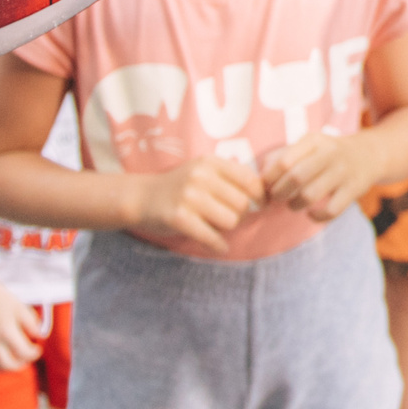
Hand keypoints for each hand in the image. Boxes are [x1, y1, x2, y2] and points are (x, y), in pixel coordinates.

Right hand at [0, 279, 42, 371]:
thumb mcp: (20, 308)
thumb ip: (32, 323)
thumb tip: (40, 336)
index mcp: (6, 332)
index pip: (24, 353)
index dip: (34, 354)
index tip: (37, 350)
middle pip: (8, 365)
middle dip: (20, 364)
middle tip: (25, 360)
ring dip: (4, 368)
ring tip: (11, 361)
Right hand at [127, 156, 264, 253]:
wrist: (142, 198)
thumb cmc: (180, 187)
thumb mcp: (203, 171)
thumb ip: (230, 178)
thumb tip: (266, 196)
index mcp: (210, 163)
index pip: (250, 180)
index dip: (259, 196)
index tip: (259, 205)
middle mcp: (200, 176)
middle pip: (242, 204)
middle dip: (240, 216)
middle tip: (228, 219)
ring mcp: (189, 196)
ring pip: (230, 221)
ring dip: (226, 229)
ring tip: (215, 226)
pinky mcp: (179, 218)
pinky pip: (212, 237)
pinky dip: (218, 245)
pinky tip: (217, 244)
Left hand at [261, 131, 373, 222]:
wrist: (368, 154)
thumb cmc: (327, 153)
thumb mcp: (307, 146)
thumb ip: (281, 156)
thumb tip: (260, 175)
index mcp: (313, 141)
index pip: (284, 161)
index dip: (270, 178)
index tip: (266, 185)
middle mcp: (329, 153)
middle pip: (296, 177)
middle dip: (279, 193)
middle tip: (276, 198)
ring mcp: (343, 172)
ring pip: (311, 195)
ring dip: (295, 205)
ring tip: (293, 204)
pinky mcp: (354, 190)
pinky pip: (331, 211)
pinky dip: (316, 217)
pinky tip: (311, 213)